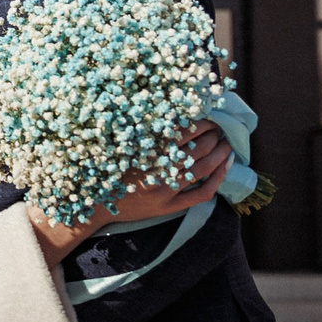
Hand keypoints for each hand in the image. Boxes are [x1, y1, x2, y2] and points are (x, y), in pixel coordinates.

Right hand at [25, 122, 231, 264]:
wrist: (95, 205)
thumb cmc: (107, 171)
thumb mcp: (124, 146)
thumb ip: (147, 132)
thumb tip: (175, 113)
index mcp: (146, 152)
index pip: (184, 132)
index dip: (201, 123)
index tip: (209, 117)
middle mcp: (158, 171)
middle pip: (198, 149)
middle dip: (214, 136)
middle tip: (221, 128)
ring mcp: (166, 191)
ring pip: (204, 168)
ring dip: (220, 153)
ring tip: (227, 143)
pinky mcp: (170, 207)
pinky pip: (202, 193)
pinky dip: (218, 178)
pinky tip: (226, 166)